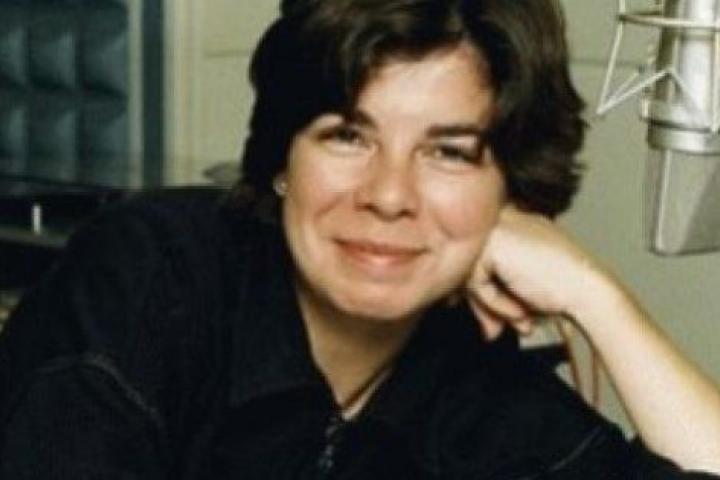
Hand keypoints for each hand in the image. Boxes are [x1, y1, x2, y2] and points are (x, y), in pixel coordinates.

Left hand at [465, 205, 610, 339]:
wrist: (587, 292)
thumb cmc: (562, 288)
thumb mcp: (516, 285)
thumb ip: (485, 289)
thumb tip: (452, 300)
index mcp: (512, 222)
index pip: (478, 255)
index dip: (478, 289)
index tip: (484, 314)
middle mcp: (503, 218)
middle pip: (470, 264)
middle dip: (481, 302)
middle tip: (493, 328)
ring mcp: (497, 226)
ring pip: (468, 273)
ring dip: (490, 305)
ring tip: (518, 318)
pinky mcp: (494, 242)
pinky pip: (475, 281)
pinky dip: (494, 302)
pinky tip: (519, 308)